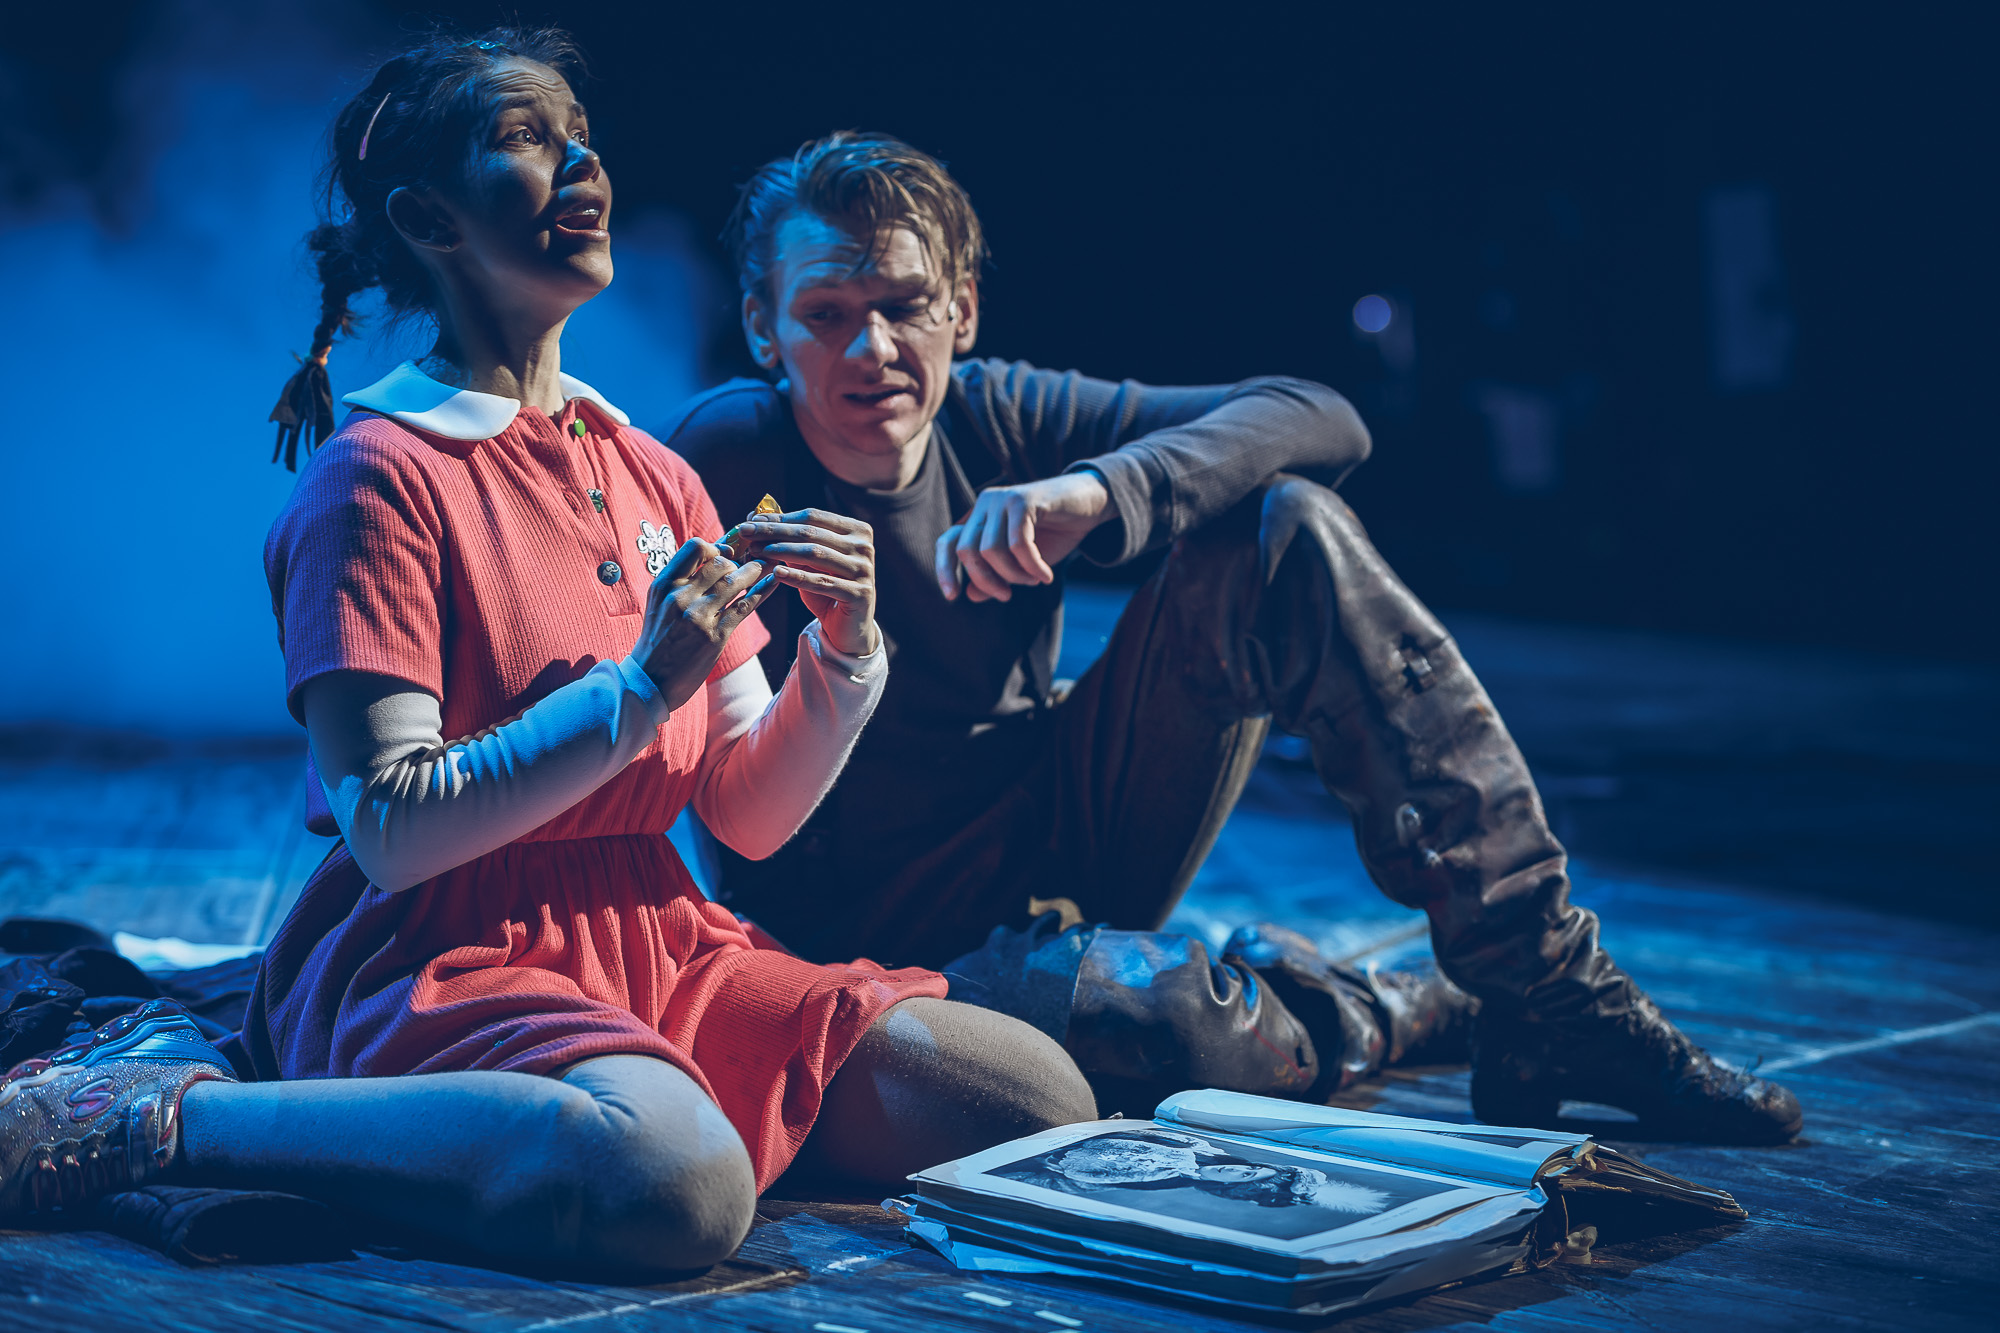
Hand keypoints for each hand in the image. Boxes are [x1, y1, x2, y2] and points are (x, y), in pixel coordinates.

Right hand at [633, 539, 778, 710]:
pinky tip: (774, 582)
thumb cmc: (658, 639)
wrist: (651, 680)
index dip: (715, 547)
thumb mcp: (659, 603)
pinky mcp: (715, 636)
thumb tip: (709, 556)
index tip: (725, 554)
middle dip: (737, 561)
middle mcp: (680, 597)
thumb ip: (680, 581)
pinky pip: (745, 607)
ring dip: (755, 570)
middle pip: (720, 563)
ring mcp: (698, 616)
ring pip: (734, 581)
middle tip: (747, 564)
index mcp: (664, 585)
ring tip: (766, 565)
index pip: (695, 548)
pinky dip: (763, 591)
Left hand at [728, 509, 879, 656]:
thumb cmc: (826, 588)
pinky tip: (775, 573)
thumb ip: (790, 539)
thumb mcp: (809, 561)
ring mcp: (864, 569)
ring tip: (757, 551)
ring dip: (782, 551)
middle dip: (775, 532)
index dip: (780, 518)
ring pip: (815, 554)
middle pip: (811, 533)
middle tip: (746, 533)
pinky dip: (797, 577)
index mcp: (857, 530)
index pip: (812, 517)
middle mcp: (864, 546)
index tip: (752, 521)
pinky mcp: (860, 593)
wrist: (848, 627)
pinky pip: (822, 582)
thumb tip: (755, 515)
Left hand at [935, 471, 1116, 601]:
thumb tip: (970, 595)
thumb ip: (996, 576)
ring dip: (1014, 575)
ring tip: (1034, 580)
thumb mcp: (1022, 563)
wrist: (1091, 503)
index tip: (953, 597)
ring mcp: (1002, 499)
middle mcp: (985, 503)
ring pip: (991, 550)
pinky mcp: (1023, 499)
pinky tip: (1045, 575)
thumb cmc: (1055, 532)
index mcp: (979, 516)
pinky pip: (1018, 544)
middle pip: (967, 551)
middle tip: (1008, 595)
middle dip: (987, 580)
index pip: (947, 542)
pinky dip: (1032, 566)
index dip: (944, 570)